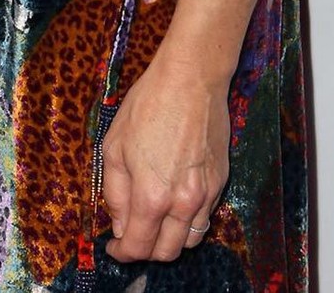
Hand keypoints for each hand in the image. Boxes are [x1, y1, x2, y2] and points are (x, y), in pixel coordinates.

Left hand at [101, 50, 228, 262]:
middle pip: (166, 253)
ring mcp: (206, 196)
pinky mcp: (220, 184)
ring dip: (169, 240)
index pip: (138, 246)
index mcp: (152, 196)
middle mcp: (182, 204)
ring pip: (188, 240)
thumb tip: (118, 225)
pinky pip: (204, 218)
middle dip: (145, 251)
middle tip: (131, 235)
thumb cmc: (147, 106)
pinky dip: (187, 221)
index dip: (122, 253)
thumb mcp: (114, 146)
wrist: (191, 80)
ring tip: (153, 221)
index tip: (113, 249)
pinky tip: (174, 202)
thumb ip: (115, 192)